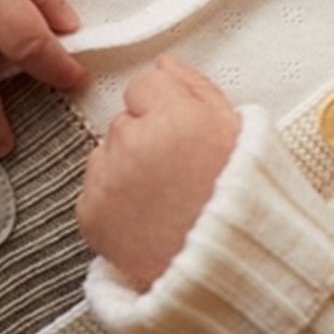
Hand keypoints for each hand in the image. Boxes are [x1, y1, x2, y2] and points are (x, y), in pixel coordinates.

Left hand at [77, 55, 241, 291]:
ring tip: (163, 198)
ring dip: (127, 167)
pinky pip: (94, 190)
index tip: (182, 128)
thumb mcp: (239, 130)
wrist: (228, 268)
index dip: (166, 106)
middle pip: (126, 120)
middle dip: (146, 137)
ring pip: (106, 154)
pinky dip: (114, 201)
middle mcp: (134, 144)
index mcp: (176, 117)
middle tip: (178, 170)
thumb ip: (197, 88)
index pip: (146, 83)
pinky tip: (147, 216)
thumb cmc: (243, 200)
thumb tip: (166, 64)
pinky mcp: (90, 215)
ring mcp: (108, 181)